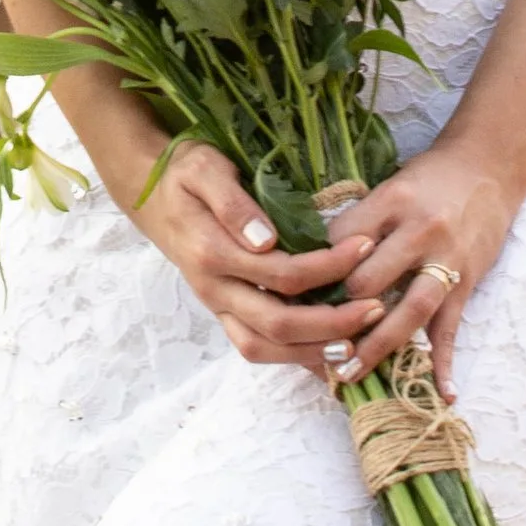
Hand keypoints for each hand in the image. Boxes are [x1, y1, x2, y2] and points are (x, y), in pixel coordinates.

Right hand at [122, 139, 382, 379]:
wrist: (150, 192)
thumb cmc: (185, 172)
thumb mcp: (204, 168)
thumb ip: (233, 202)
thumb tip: (266, 240)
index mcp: (212, 253)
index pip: (281, 273)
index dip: (328, 266)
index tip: (364, 247)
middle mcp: (214, 290)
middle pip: (277, 323)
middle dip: (331, 323)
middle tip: (376, 309)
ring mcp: (217, 307)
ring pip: (265, 348)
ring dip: (313, 352)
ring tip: (357, 345)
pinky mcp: (224, 312)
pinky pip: (257, 348)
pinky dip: (293, 357)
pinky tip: (328, 354)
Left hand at [322, 138, 520, 401]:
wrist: (488, 166)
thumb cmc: (429, 176)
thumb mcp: (390, 185)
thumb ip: (360, 221)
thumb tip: (314, 260)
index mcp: (392, 200)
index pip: (342, 241)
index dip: (316, 268)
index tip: (291, 293)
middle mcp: (418, 231)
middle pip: (370, 280)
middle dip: (338, 311)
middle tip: (308, 337)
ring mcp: (446, 260)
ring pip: (408, 312)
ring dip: (376, 348)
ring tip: (348, 374)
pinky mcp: (467, 282)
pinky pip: (451, 328)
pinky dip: (444, 363)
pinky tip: (441, 395)